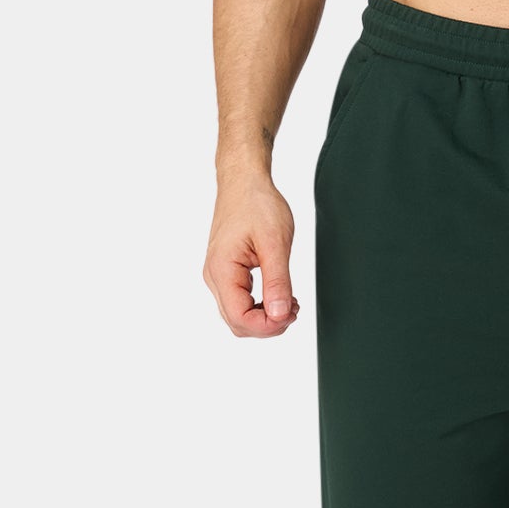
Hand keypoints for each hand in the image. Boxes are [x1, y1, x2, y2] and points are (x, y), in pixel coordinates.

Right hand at [205, 168, 298, 335]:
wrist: (244, 181)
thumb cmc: (257, 204)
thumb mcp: (275, 243)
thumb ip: (277, 282)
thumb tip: (279, 315)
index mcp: (222, 271)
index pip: (240, 319)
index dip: (268, 326)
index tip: (291, 313)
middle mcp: (214, 277)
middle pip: (237, 323)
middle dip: (268, 324)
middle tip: (294, 308)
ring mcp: (218, 275)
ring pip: (238, 315)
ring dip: (265, 317)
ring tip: (290, 301)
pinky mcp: (226, 272)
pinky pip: (240, 301)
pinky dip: (261, 306)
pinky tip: (280, 295)